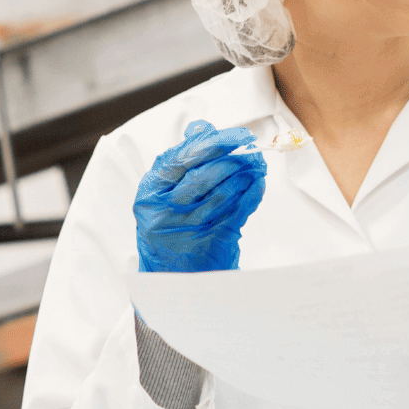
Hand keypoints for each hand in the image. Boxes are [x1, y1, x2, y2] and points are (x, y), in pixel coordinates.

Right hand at [134, 121, 265, 272]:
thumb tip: (202, 128)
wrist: (171, 280)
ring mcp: (186, 230)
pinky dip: (251, 196)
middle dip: (233, 159)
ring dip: (245, 176)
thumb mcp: (164, 194)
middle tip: (252, 149)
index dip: (213, 143)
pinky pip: (237, 214)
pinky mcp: (209, 245)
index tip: (238, 135)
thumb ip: (183, 160)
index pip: (182, 159)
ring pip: (222, 194)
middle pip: (203, 176)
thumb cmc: (169, 228)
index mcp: (150, 193)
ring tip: (257, 165)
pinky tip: (258, 184)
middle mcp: (163, 212)